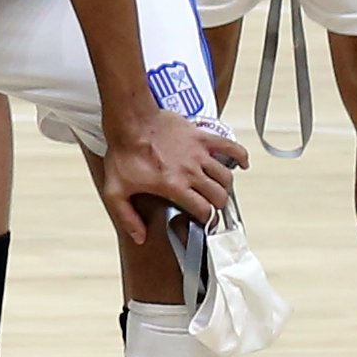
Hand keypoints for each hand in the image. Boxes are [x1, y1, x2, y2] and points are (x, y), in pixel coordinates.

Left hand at [99, 105, 248, 259]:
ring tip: (216, 188)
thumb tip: (139, 237)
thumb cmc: (123, 152)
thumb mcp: (115, 191)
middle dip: (217, 205)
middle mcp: (191, 171)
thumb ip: (126, 217)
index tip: (204, 222)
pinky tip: (241, 164)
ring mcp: (199, 154)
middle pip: (219, 196)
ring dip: (224, 185)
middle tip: (210, 205)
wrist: (130, 120)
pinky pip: (230, 147)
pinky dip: (240, 156)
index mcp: (174, 186)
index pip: (204, 210)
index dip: (207, 220)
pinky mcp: (202, 137)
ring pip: (226, 176)